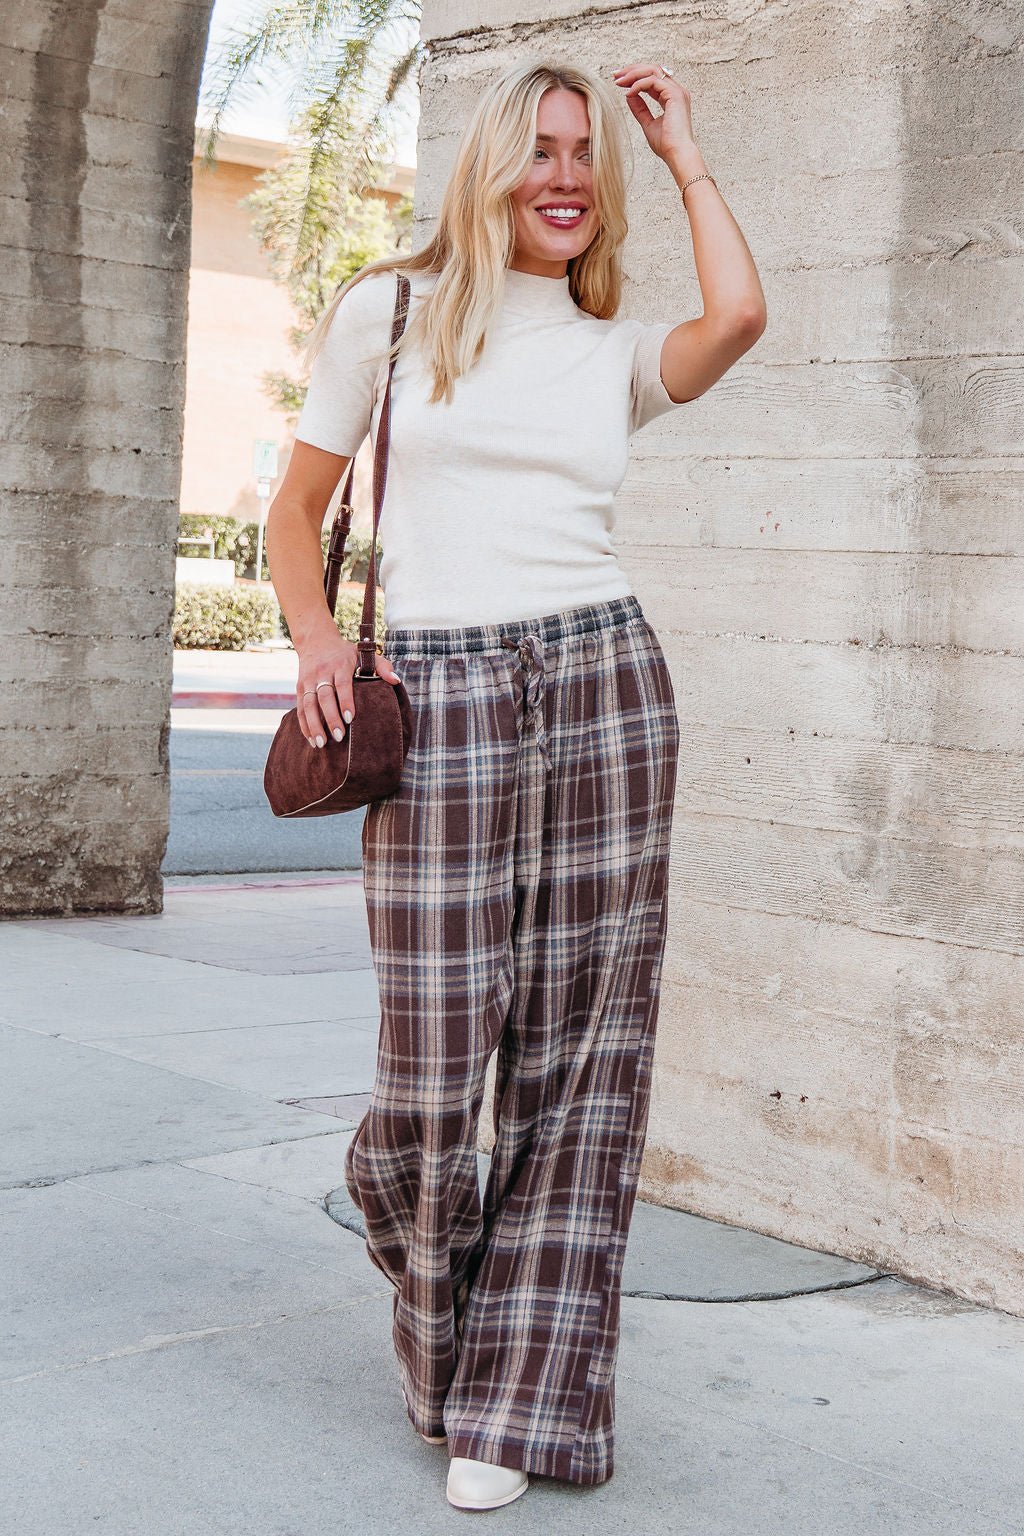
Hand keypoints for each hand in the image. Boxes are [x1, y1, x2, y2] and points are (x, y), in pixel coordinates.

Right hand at [295, 631, 400, 748]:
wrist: (316, 641)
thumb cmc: (345, 652)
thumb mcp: (364, 653)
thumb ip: (382, 665)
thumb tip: (395, 681)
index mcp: (340, 664)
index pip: (342, 684)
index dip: (345, 701)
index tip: (350, 719)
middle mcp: (322, 672)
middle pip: (324, 697)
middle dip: (330, 718)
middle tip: (339, 737)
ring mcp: (308, 680)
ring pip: (308, 704)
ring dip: (314, 725)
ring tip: (321, 743)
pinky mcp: (299, 687)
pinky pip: (300, 708)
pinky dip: (304, 724)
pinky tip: (311, 739)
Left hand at [611, 63, 697, 169]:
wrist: (677, 154)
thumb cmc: (666, 145)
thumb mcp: (648, 124)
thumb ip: (640, 109)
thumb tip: (629, 95)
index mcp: (671, 98)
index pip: (652, 79)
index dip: (634, 77)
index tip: (618, 82)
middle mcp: (676, 91)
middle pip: (652, 70)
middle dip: (632, 70)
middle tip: (615, 75)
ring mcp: (677, 91)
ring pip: (653, 71)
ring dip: (634, 74)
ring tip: (619, 82)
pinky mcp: (675, 94)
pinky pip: (653, 81)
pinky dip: (639, 85)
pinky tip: (629, 93)